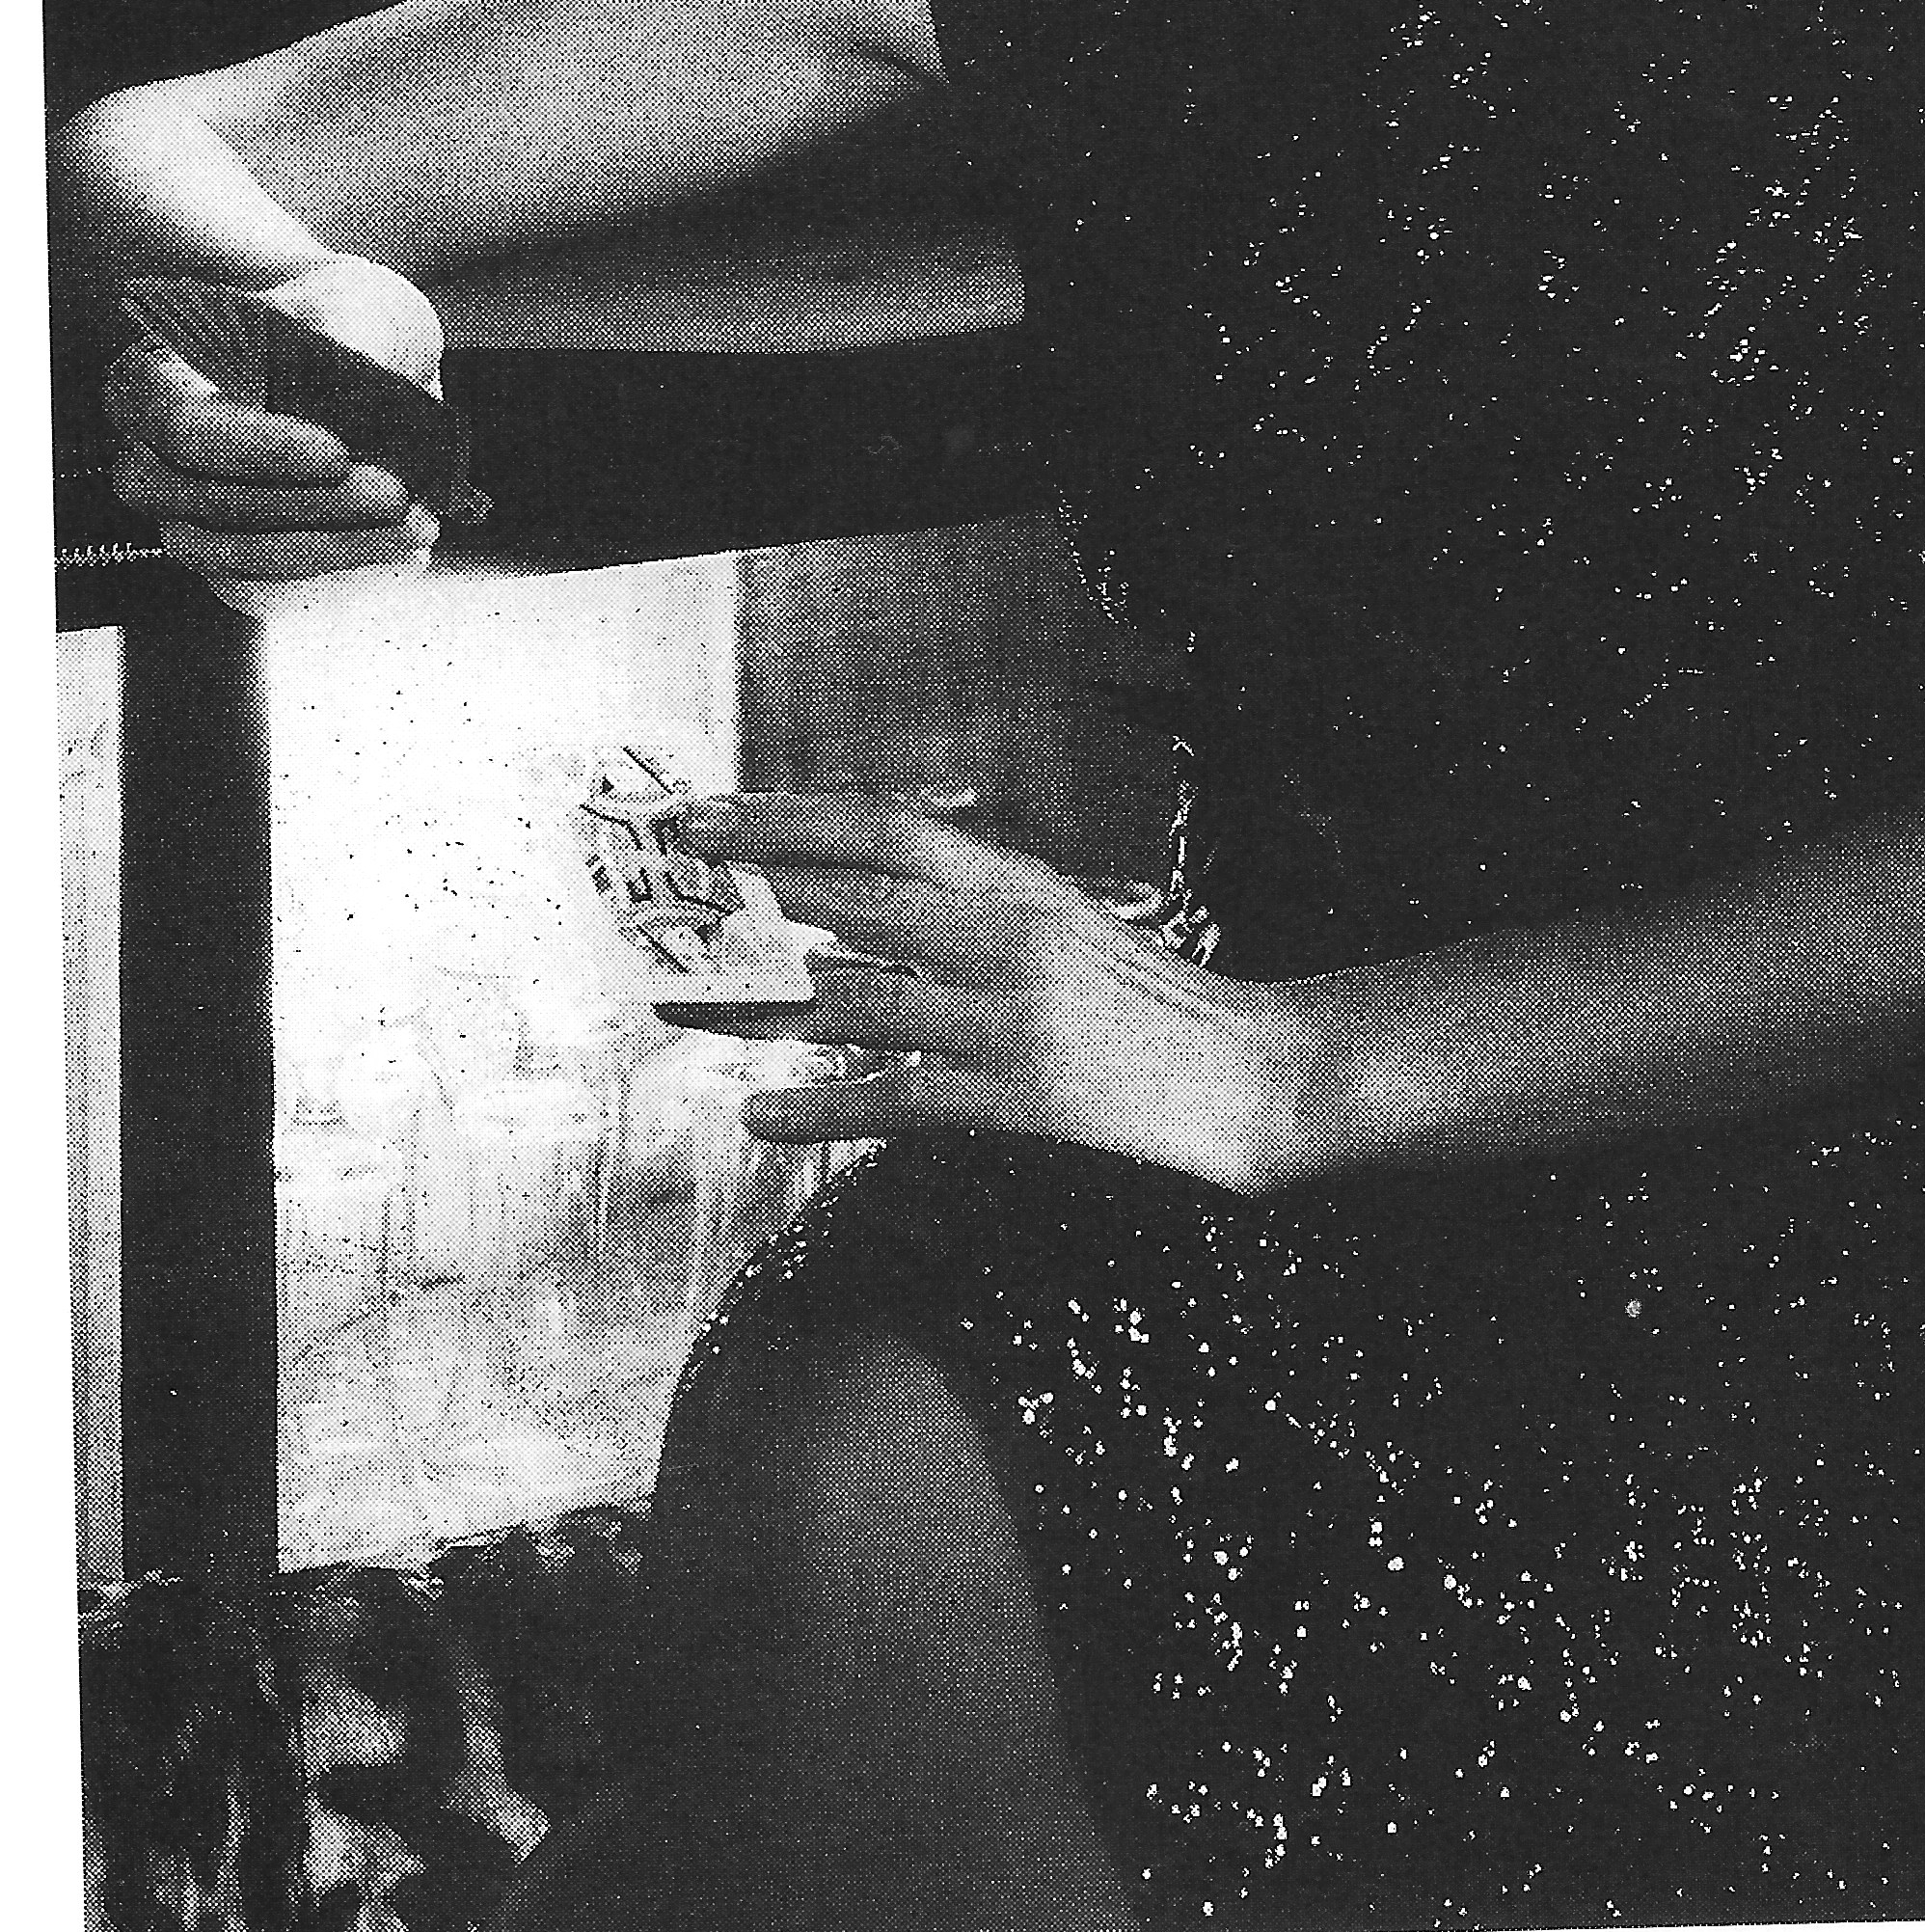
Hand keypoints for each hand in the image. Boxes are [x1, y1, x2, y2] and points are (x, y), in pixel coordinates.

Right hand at [103, 250, 451, 595]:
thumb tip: (359, 388)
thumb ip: (349, 339)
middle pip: (212, 504)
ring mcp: (182, 520)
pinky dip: (337, 583)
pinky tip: (400, 560)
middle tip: (399, 494)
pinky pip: (268, 594)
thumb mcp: (352, 304)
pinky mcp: (228, 565)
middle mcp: (149, 459)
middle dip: (314, 506)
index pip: (184, 424)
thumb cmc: (341, 323)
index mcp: (152, 379)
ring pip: (241, 558)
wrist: (356, 360)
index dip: (257, 448)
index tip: (338, 451)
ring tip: (418, 527)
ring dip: (335, 550)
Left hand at [708, 794, 1325, 1197]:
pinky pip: (895, 1100)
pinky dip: (817, 1107)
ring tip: (688, 1008)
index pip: (884, 826)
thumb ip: (976, 912)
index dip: (787, 817)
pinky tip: (757, 1115)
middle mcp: (1010, 937)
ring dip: (763, 1004)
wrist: (1250, 1076)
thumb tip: (856, 910)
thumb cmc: (1155, 1003)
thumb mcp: (1069, 926)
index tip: (710, 816)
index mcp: (1023, 883)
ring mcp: (1012, 1019)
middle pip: (853, 898)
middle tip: (666, 897)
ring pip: (858, 998)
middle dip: (750, 894)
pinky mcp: (1018, 1100)